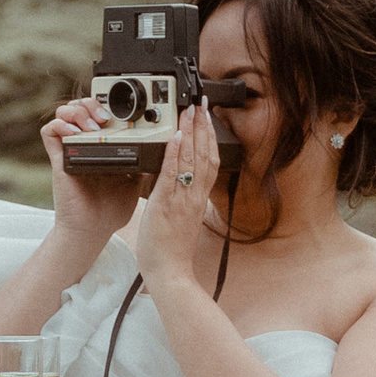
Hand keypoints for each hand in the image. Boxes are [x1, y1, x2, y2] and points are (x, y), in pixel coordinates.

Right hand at [40, 93, 152, 246]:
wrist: (95, 230)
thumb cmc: (112, 209)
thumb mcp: (137, 180)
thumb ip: (147, 163)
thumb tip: (168, 147)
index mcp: (103, 144)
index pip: (101, 110)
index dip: (109, 103)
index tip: (126, 110)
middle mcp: (85, 143)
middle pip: (82, 105)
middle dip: (94, 102)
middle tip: (107, 117)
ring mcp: (70, 149)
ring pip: (64, 112)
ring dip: (78, 111)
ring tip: (94, 125)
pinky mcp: (58, 159)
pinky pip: (49, 132)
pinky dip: (60, 126)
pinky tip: (76, 134)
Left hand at [137, 103, 222, 298]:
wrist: (170, 272)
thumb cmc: (172, 249)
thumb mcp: (182, 218)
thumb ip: (184, 197)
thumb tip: (180, 180)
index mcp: (197, 199)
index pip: (209, 161)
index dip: (209, 137)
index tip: (207, 117)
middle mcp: (194, 196)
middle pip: (204, 155)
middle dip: (203, 127)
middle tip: (202, 104)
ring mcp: (182, 199)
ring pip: (192, 160)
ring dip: (192, 132)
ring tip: (191, 111)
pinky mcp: (166, 204)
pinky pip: (173, 175)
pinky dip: (176, 154)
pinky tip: (176, 137)